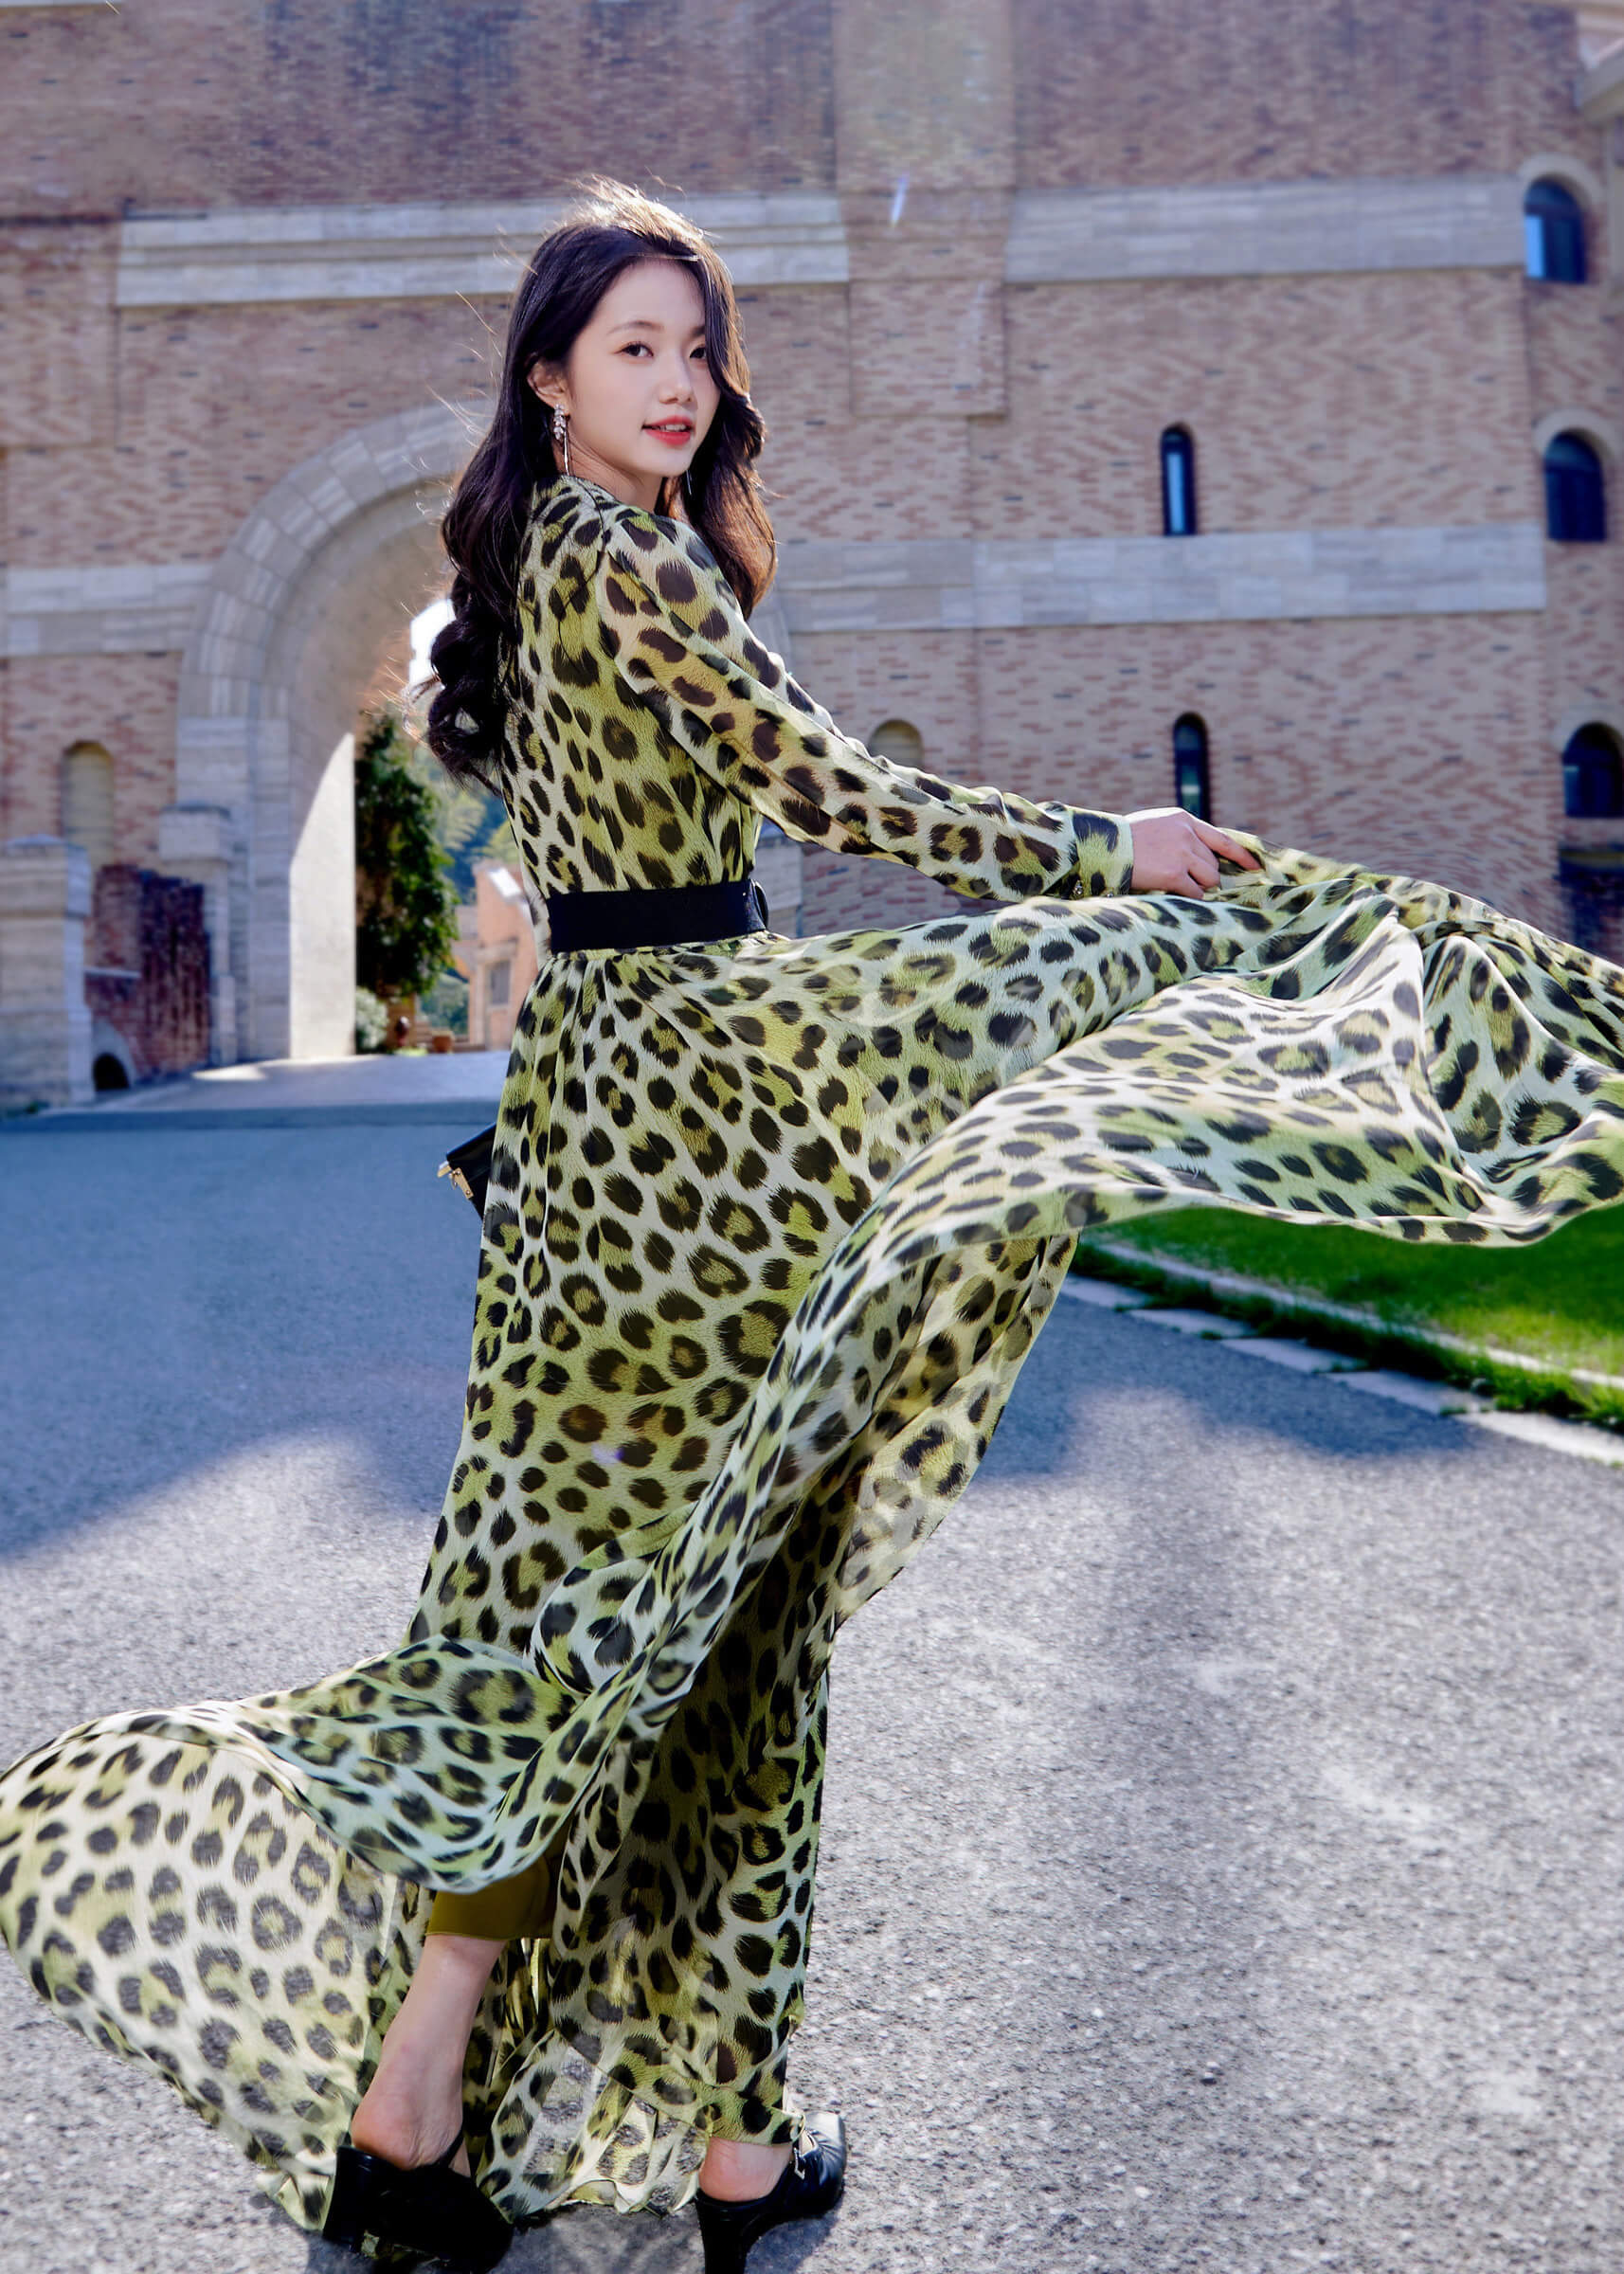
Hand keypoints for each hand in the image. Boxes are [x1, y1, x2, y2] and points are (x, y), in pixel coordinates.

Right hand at [1127, 807, 1260, 896]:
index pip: (1222, 839)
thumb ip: (1180, 834)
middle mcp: (1187, 835)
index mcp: (1184, 820)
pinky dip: (1190, 897)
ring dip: (1199, 887)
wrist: (1102, 846)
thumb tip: (1202, 856)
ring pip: (1209, 879)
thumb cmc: (1124, 839)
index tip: (1254, 866)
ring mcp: (1182, 854)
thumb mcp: (1156, 825)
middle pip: (1214, 864)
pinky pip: (1195, 893)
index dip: (1241, 855)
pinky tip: (1176, 894)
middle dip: (1206, 876)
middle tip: (1187, 881)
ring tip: (1178, 885)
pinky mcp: (1173, 874)